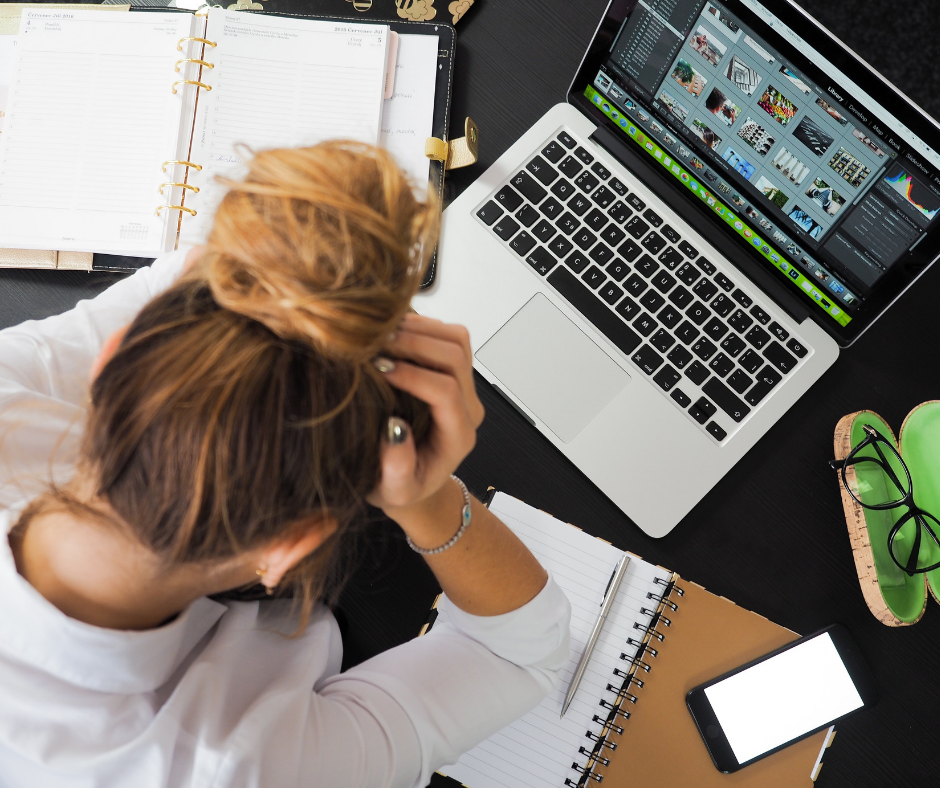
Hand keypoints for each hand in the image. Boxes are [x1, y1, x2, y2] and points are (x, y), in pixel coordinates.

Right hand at [368, 313, 483, 515]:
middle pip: (455, 357)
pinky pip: (447, 335)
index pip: (446, 392)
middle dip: (414, 344)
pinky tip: (389, 333)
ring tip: (381, 334)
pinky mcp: (453, 371)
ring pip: (456, 339)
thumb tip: (394, 429)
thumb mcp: (393, 491)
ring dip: (419, 329)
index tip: (379, 369)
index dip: (413, 375)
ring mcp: (463, 386)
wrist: (413, 480)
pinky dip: (420, 325)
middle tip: (375, 344)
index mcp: (457, 435)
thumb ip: (397, 468)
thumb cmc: (401, 486)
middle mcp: (467, 407)